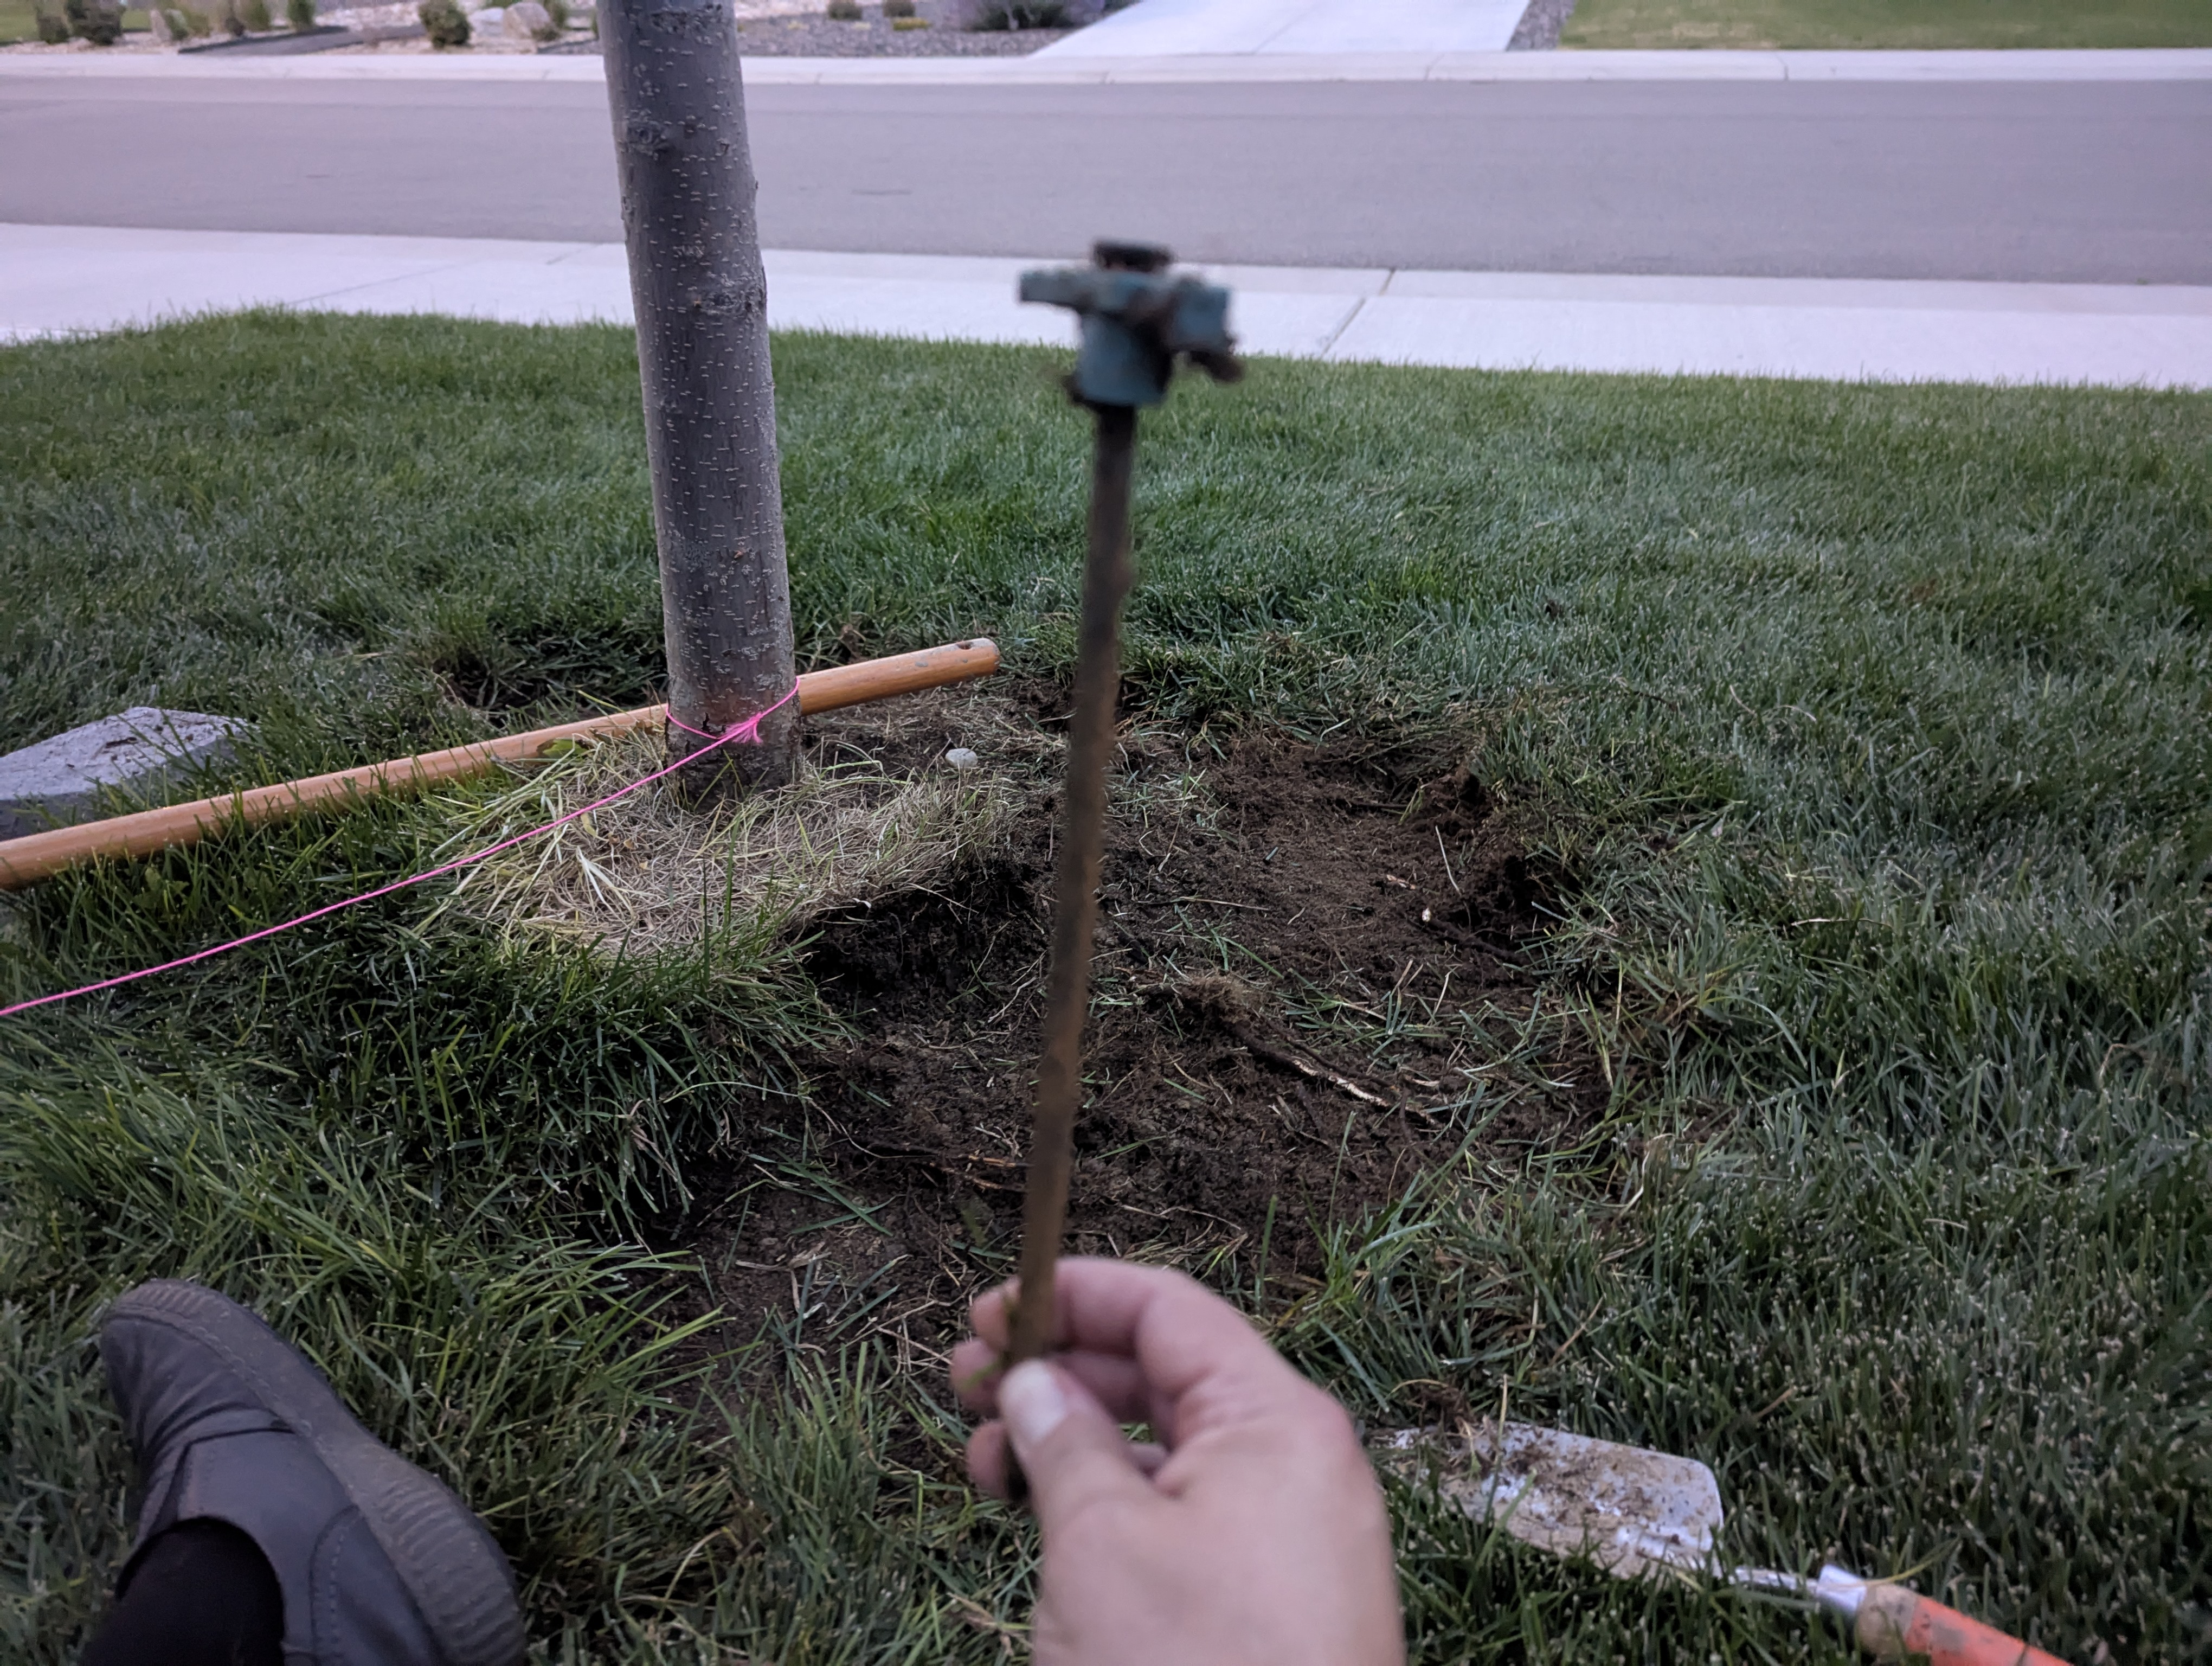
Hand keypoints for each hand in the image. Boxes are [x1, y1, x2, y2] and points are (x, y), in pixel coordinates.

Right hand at [951, 1258, 1403, 1665]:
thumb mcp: (1099, 1543)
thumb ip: (1061, 1442)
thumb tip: (1033, 1381)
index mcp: (1276, 1420)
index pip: (1167, 1309)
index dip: (1071, 1294)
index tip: (987, 1312)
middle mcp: (1298, 1462)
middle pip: (1164, 1374)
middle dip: (1059, 1371)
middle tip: (963, 1392)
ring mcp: (1293, 1533)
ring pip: (1166, 1448)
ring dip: (1073, 1441)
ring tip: (986, 1471)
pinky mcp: (1276, 1597)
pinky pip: (1186, 1513)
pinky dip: (1113, 1502)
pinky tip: (1046, 1522)